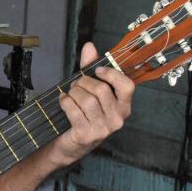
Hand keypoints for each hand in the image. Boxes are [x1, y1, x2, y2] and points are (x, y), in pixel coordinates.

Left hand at [51, 42, 133, 164]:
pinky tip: (64, 102)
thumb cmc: (83, 114)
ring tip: (70, 94)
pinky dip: (65, 102)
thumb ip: (90, 68)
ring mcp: (104, 129)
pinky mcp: (87, 134)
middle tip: (76, 85)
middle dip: (83, 82)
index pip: (127, 85)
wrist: (71, 144)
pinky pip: (73, 109)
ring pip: (86, 99)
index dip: (111, 74)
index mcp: (123, 106)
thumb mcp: (90, 90)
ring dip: (73, 92)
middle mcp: (118, 118)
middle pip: (101, 89)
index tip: (97, 71)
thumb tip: (89, 46)